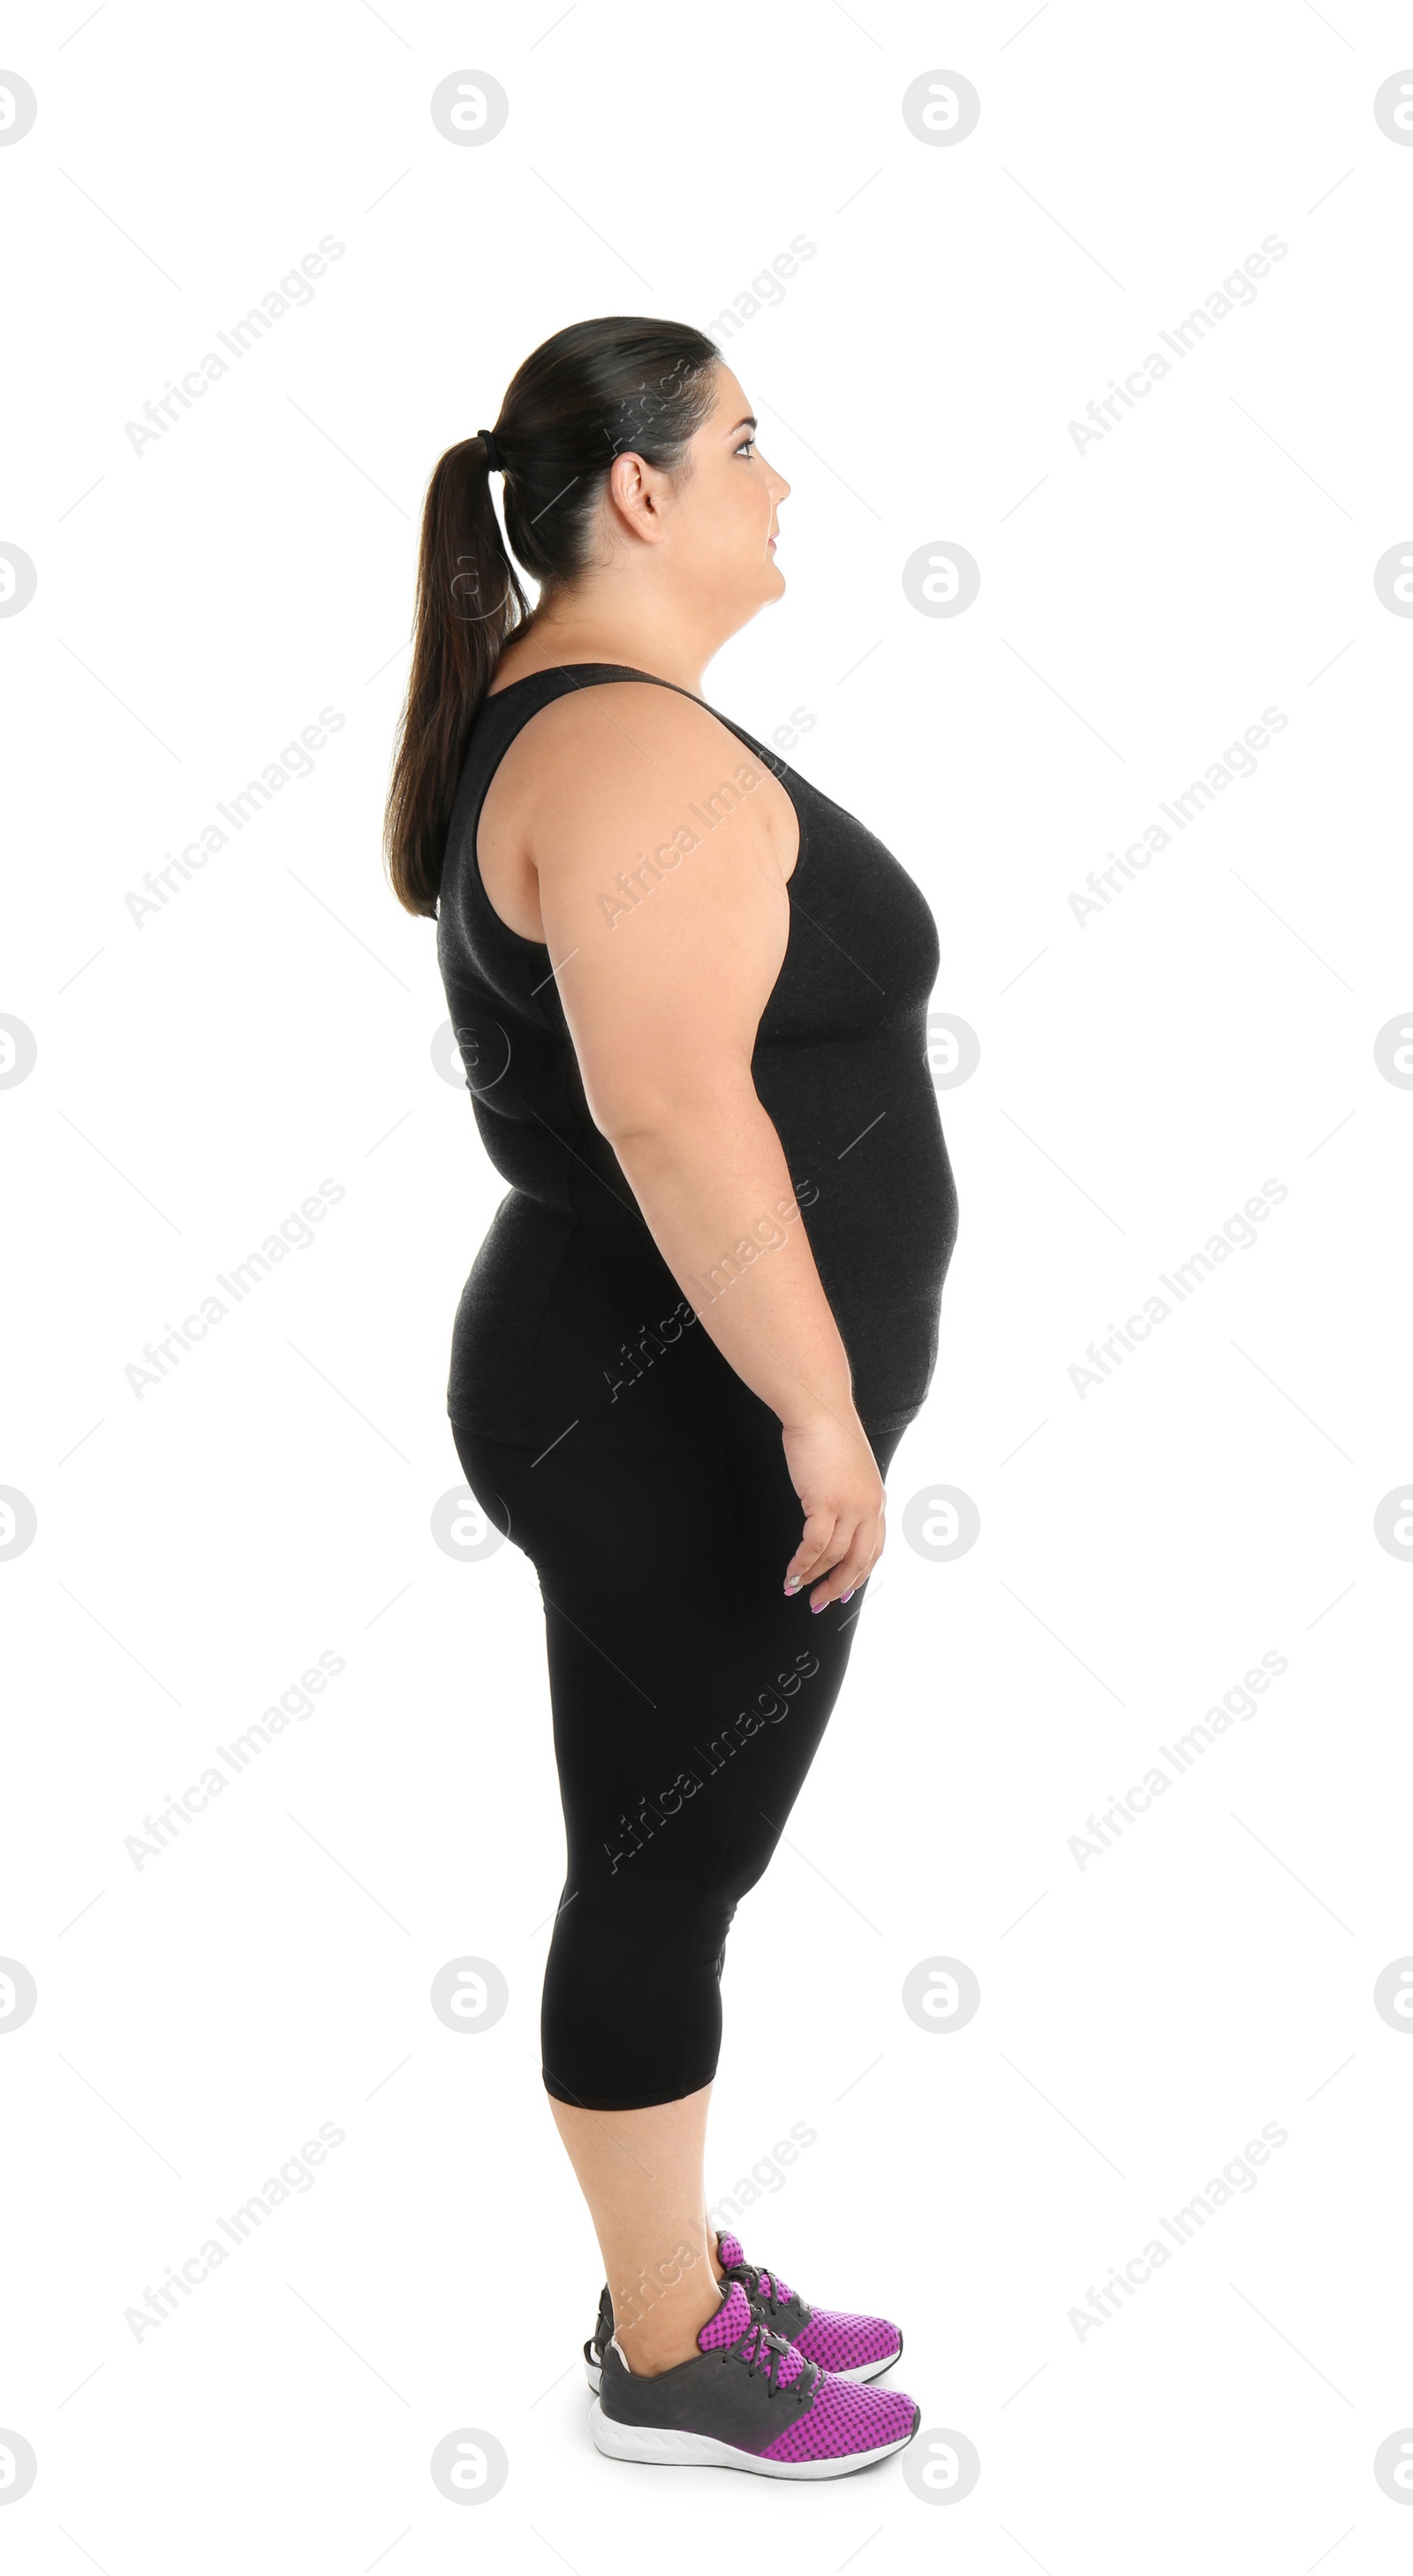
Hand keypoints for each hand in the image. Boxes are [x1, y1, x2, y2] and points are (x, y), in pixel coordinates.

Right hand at [779, 1408, 885, 1612]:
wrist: (819, 1410)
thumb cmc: (828, 1433)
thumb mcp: (848, 1470)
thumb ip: (847, 1495)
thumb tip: (831, 1518)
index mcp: (877, 1500)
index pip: (875, 1549)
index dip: (859, 1574)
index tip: (844, 1590)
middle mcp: (869, 1507)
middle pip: (859, 1561)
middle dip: (838, 1586)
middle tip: (820, 1602)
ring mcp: (850, 1507)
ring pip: (834, 1557)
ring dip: (814, 1577)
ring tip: (796, 1588)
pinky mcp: (826, 1503)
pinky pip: (814, 1546)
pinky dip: (802, 1564)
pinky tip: (791, 1573)